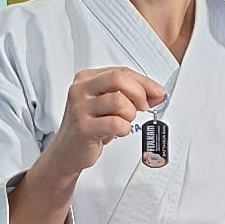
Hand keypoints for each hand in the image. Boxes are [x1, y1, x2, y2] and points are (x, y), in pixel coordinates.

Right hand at [46, 66, 166, 175]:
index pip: (121, 72)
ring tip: (124, 121)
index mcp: (86, 79)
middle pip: (118, 79)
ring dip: (130, 114)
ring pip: (119, 101)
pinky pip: (116, 123)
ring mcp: (80, 108)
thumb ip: (129, 94)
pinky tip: (118, 131)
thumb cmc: (88, 126)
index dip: (144, 82)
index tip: (157, 92)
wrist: (67, 151)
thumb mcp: (107, 104)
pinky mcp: (83, 128)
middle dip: (139, 93)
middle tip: (143, 106)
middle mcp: (80, 90)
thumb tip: (157, 94)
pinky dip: (124, 128)